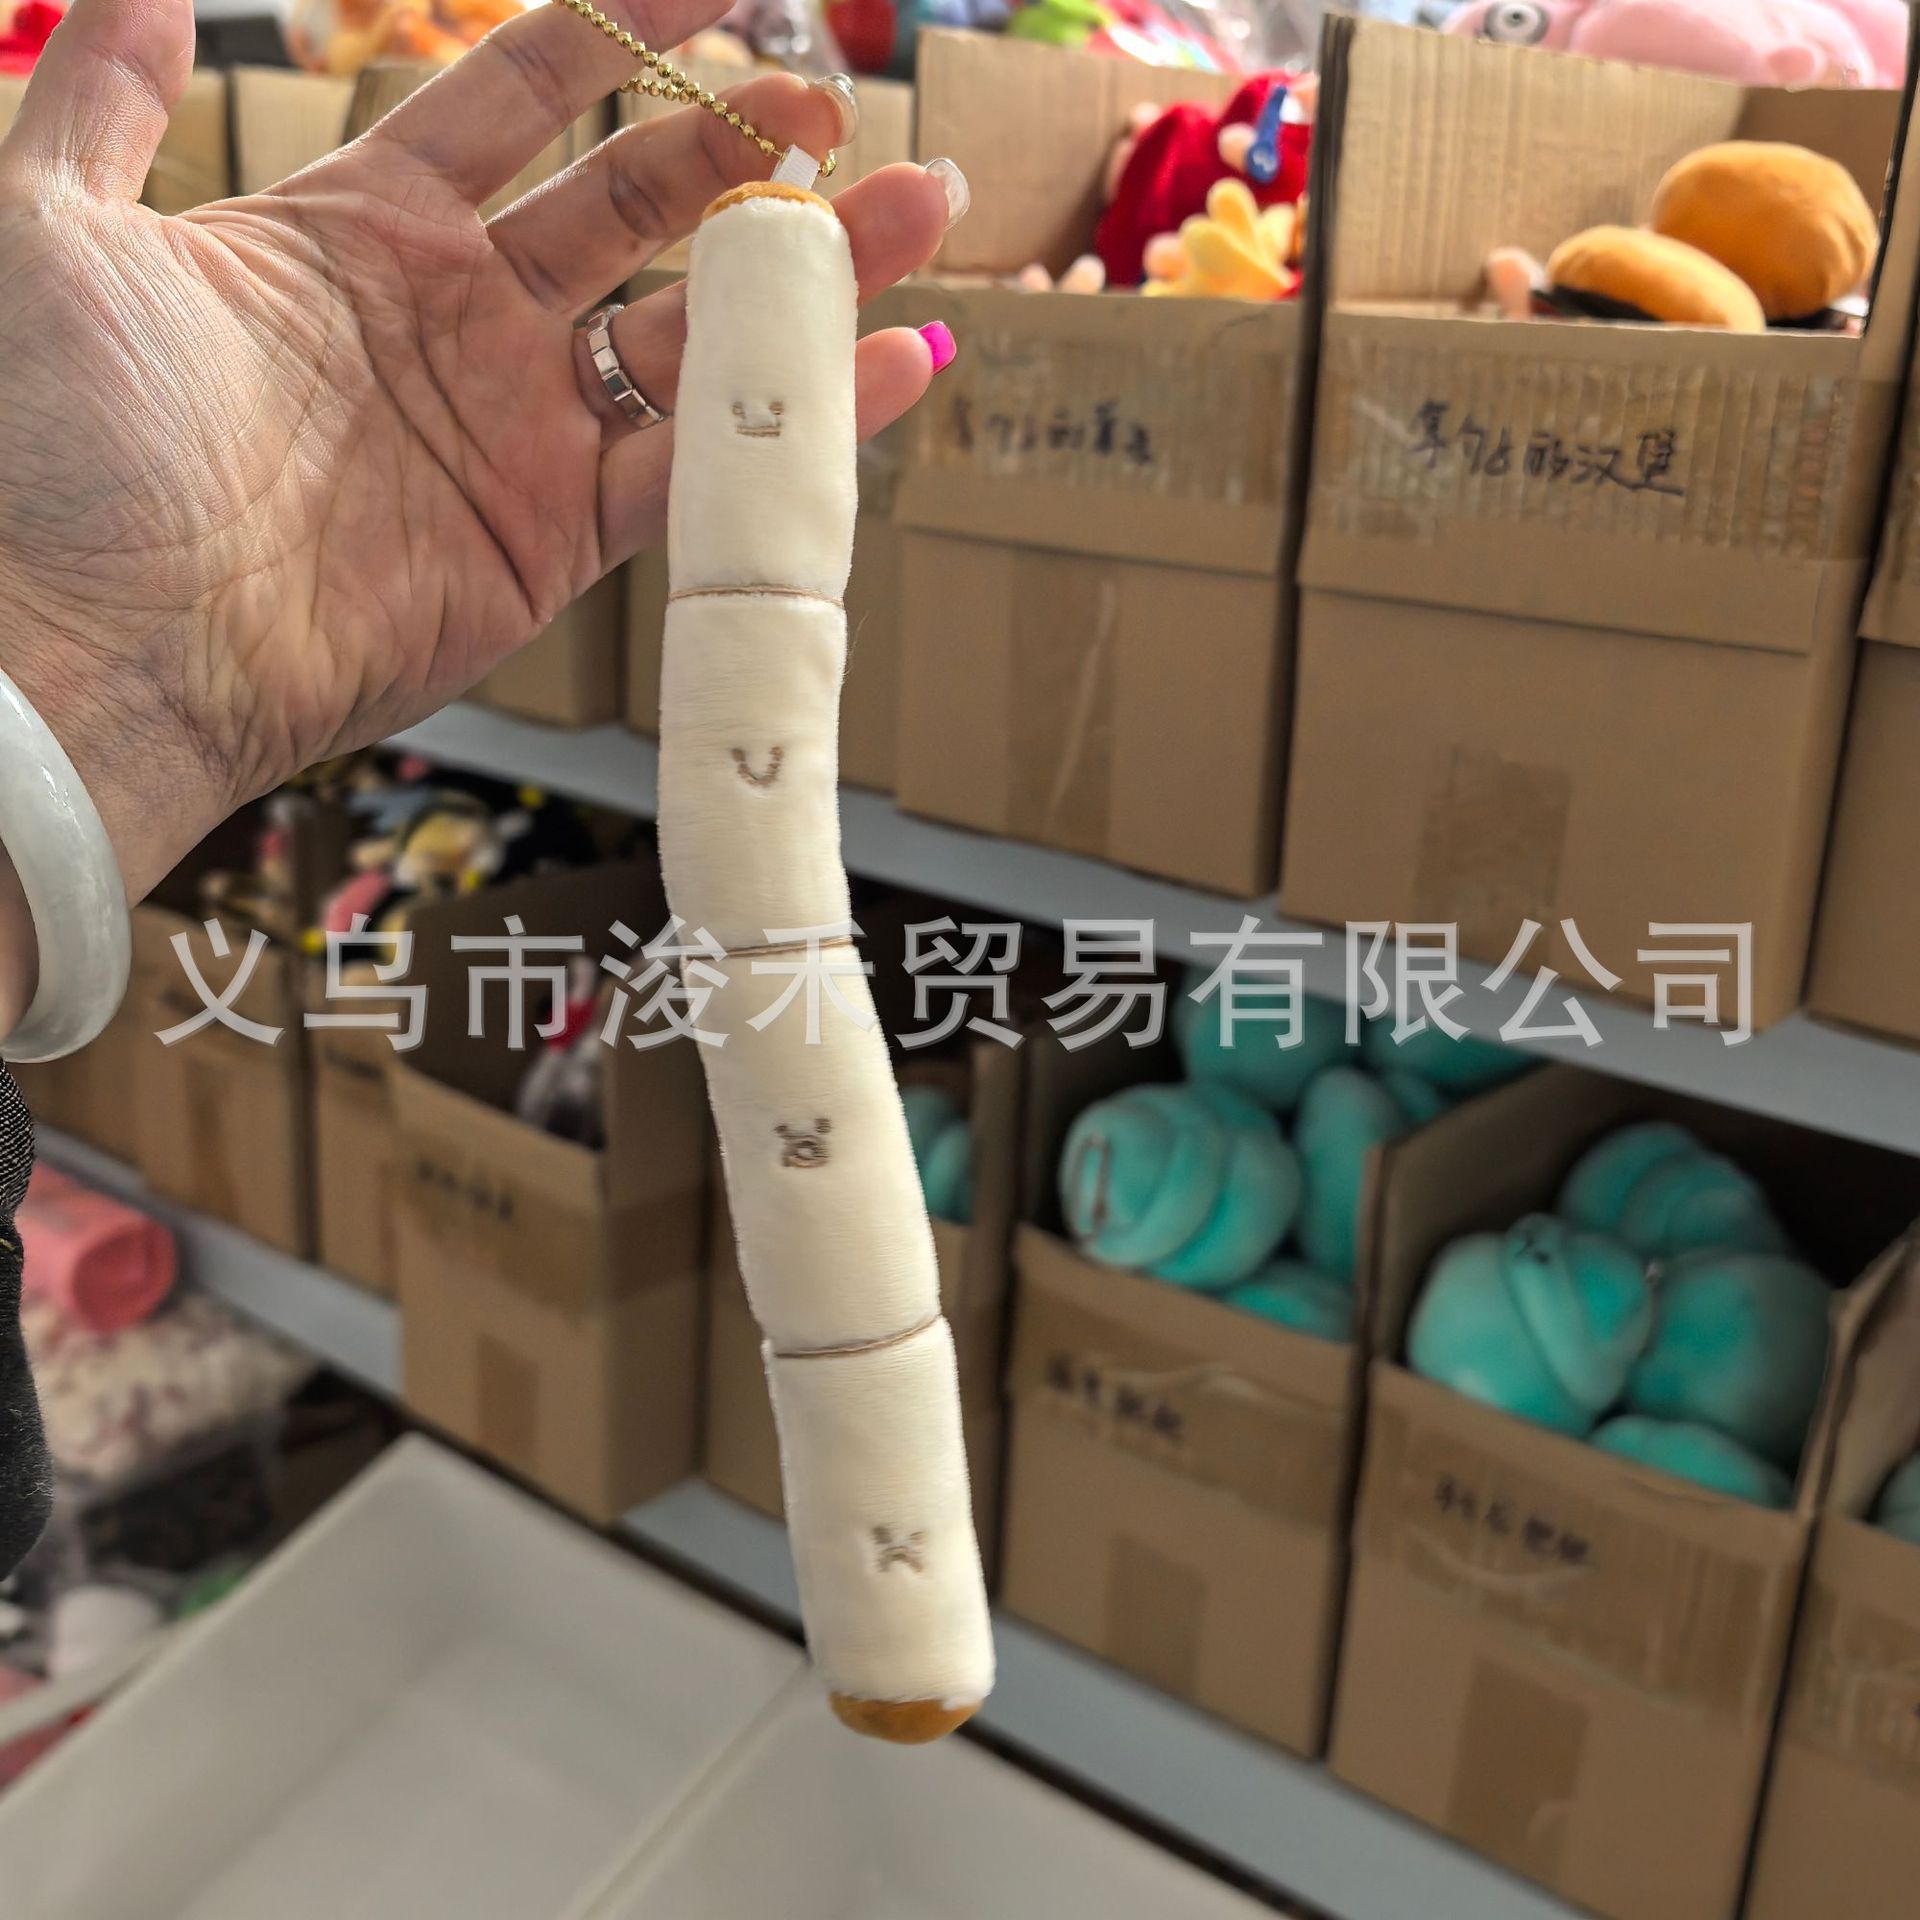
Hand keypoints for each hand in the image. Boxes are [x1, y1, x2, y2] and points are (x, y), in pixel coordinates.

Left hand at [0, 0, 952, 931]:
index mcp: (363, 231)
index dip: (623, 32)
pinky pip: (701, 470)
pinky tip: (895, 364)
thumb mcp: (48, 224)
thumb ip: (104, 93)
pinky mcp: (558, 544)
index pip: (524, 98)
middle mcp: (463, 325)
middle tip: (840, 110)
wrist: (96, 645)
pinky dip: (802, 425)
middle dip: (746, 148)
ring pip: (698, 335)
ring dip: (812, 276)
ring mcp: (521, 436)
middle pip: (642, 208)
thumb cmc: (56, 442)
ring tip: (924, 212)